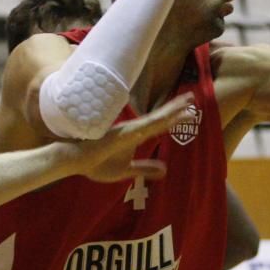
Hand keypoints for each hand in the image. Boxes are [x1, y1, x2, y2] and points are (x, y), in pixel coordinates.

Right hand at [77, 93, 194, 182]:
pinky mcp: (125, 133)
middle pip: (161, 117)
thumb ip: (145, 169)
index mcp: (136, 136)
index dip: (175, 118)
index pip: (159, 125)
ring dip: (173, 109)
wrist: (77, 161)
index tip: (189, 112)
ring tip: (188, 100)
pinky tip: (171, 115)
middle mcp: (136, 129)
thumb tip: (165, 170)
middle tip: (192, 98)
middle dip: (177, 108)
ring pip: (157, 118)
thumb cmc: (97, 164)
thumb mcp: (127, 171)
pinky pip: (146, 126)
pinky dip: (159, 120)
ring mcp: (131, 130)